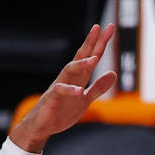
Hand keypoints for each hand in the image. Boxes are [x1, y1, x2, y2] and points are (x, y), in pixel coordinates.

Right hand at [10, 24, 117, 151]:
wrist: (40, 126)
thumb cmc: (60, 111)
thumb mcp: (85, 100)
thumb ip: (98, 87)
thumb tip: (114, 73)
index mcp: (77, 78)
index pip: (90, 57)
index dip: (99, 43)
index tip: (109, 28)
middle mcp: (68, 79)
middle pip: (80, 57)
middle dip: (90, 43)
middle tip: (99, 28)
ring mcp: (59, 87)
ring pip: (69, 70)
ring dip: (81, 64)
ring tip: (94, 59)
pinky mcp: (52, 99)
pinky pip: (60, 92)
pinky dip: (69, 91)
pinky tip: (79, 91)